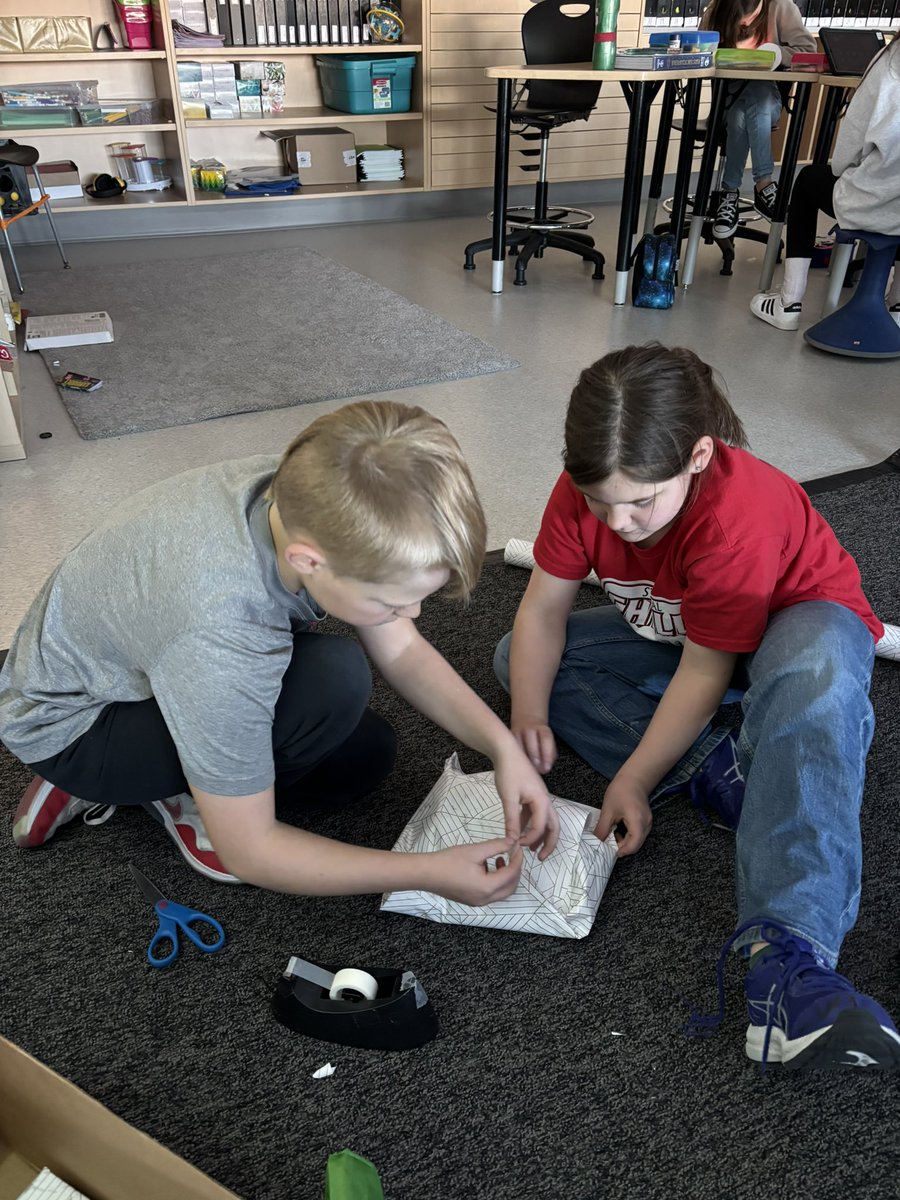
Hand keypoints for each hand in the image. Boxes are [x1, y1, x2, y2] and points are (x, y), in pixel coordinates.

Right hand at [427, 837, 522, 905]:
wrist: (426, 873)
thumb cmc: (449, 861)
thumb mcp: (475, 850)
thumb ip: (497, 846)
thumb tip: (513, 841)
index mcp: (487, 888)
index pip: (512, 874)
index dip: (518, 859)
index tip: (518, 846)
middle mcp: (485, 899)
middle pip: (511, 887)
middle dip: (515, 870)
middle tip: (513, 854)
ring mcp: (478, 902)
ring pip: (502, 892)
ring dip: (506, 877)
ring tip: (500, 859)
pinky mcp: (472, 901)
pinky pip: (491, 893)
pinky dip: (496, 882)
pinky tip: (486, 867)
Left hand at [493, 742, 559, 859]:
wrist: (506, 750)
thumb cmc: (509, 772)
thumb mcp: (508, 798)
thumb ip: (512, 820)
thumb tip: (512, 841)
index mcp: (542, 800)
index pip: (540, 827)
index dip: (529, 839)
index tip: (516, 845)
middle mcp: (545, 800)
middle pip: (553, 826)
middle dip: (549, 843)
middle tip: (541, 859)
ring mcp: (539, 797)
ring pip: (545, 820)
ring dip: (540, 835)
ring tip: (532, 849)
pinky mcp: (532, 794)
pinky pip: (535, 813)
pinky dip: (531, 824)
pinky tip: (520, 831)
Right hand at [511, 715, 557, 774]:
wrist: (527, 718)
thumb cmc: (539, 736)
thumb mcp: (548, 742)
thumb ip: (549, 754)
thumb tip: (545, 768)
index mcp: (542, 729)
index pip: (546, 739)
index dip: (547, 754)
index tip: (546, 768)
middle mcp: (529, 728)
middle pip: (531, 739)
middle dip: (534, 756)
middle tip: (535, 770)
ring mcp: (517, 731)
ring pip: (518, 743)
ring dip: (521, 757)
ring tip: (525, 770)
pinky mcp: (508, 736)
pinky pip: (509, 745)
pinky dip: (513, 756)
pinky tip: (516, 765)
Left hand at [594, 774, 651, 855]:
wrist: (634, 778)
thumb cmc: (621, 790)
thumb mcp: (608, 810)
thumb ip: (602, 828)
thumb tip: (596, 841)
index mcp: (637, 820)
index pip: (634, 844)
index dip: (623, 851)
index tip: (611, 852)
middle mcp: (646, 823)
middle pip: (637, 844)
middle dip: (623, 847)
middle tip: (609, 843)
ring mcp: (648, 822)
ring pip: (638, 840)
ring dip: (625, 841)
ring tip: (613, 833)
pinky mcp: (646, 821)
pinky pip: (639, 834)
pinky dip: (629, 836)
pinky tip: (619, 829)